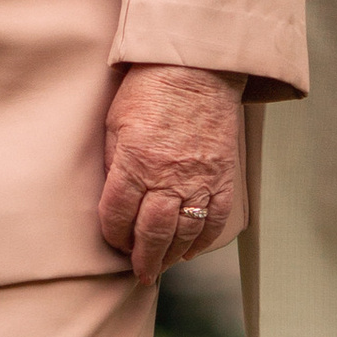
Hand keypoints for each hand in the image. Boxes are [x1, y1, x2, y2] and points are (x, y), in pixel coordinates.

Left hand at [98, 64, 244, 282]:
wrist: (197, 65)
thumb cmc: (150, 87)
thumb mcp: (115, 122)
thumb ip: (114, 162)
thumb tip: (113, 197)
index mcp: (136, 162)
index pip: (118, 215)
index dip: (114, 235)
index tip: (114, 241)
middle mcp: (168, 176)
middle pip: (152, 233)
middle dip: (143, 258)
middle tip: (139, 271)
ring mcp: (199, 178)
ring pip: (185, 233)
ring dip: (171, 255)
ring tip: (161, 265)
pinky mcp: (223, 175)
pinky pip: (215, 218)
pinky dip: (204, 240)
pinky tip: (191, 249)